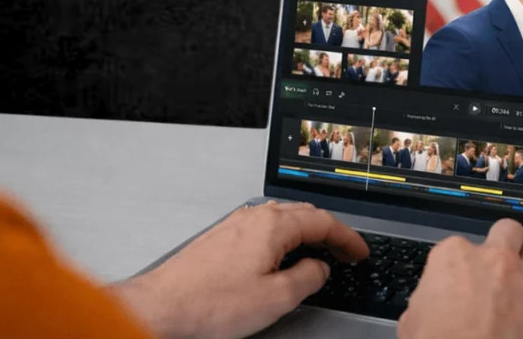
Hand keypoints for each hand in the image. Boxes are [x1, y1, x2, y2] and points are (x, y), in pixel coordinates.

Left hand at [111, 201, 368, 338]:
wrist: (163, 307)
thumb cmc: (211, 303)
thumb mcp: (277, 298)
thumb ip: (307, 278)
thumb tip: (319, 268)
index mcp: (273, 225)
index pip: (323, 222)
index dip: (347, 237)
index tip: (359, 251)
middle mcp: (254, 217)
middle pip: (303, 214)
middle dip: (329, 231)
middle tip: (345, 251)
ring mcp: (235, 224)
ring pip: (282, 218)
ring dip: (306, 231)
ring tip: (318, 252)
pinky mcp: (221, 237)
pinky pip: (263, 227)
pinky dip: (283, 236)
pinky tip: (280, 255)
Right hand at [398, 219, 522, 338]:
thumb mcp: (412, 321)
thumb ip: (424, 303)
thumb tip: (429, 309)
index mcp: (454, 257)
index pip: (456, 245)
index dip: (459, 266)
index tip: (458, 283)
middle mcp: (495, 260)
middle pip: (507, 230)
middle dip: (504, 244)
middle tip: (499, 266)